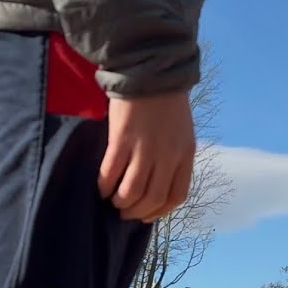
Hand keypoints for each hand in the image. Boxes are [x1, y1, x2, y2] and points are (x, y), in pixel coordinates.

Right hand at [98, 91, 196, 222]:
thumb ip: (174, 155)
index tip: (147, 216)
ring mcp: (145, 149)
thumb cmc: (167, 100)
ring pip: (132, 191)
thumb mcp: (182, 131)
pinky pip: (111, 172)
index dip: (160, 211)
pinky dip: (105, 185)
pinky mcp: (122, 140)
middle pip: (153, 198)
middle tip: (125, 213)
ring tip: (113, 201)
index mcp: (185, 154)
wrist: (151, 71)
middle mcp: (168, 156)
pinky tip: (101, 187)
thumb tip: (157, 180)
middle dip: (137, 212)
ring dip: (121, 202)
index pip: (176, 195)